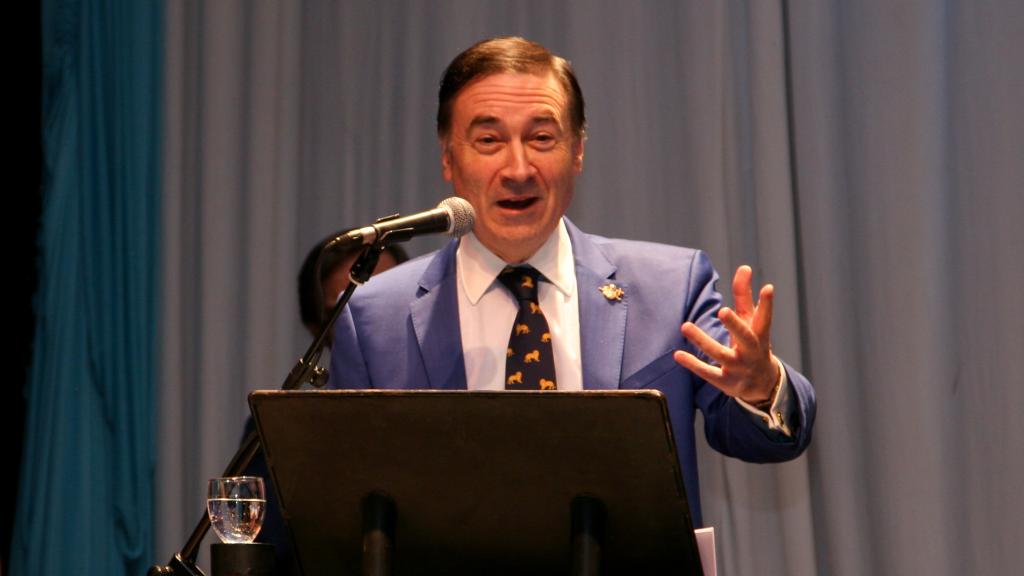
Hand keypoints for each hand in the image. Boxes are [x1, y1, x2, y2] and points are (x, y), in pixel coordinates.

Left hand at [673, 265, 780, 403]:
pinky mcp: (725, 381)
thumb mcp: (751, 322)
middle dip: (735, 325)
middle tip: (723, 311)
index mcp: (759, 335)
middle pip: (745, 337)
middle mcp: (751, 351)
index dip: (767, 304)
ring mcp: (738, 367)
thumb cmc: (753, 344)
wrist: (762, 385)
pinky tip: (678, 354)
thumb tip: (744, 267)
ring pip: (720, 354)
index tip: (768, 288)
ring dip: (703, 341)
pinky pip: (708, 373)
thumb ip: (744, 296)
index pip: (765, 318)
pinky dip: (693, 364)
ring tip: (685, 326)